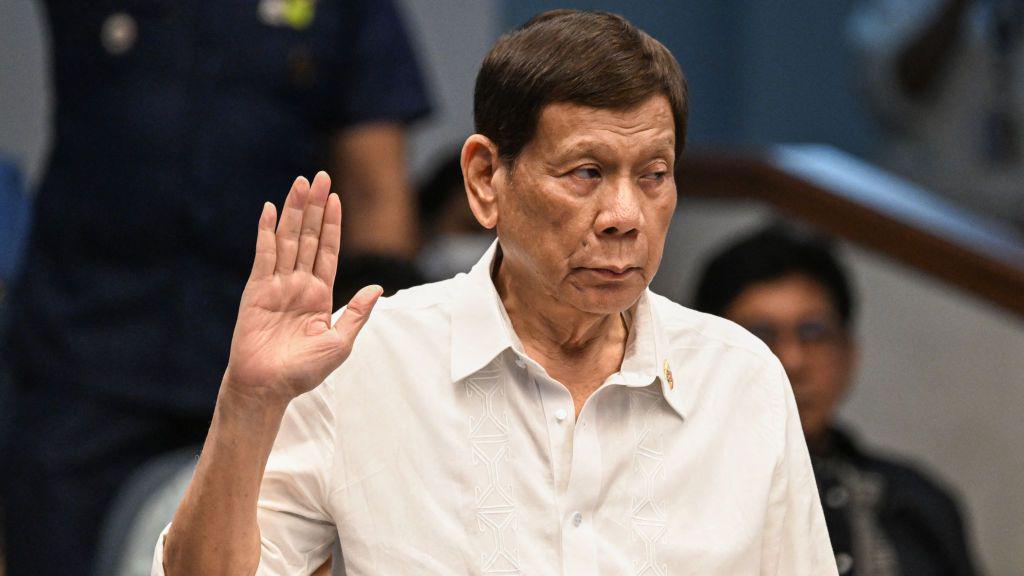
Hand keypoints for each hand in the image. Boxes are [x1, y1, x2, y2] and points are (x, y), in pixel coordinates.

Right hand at [222, 171, 381, 407]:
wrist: (268, 388)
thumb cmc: (303, 371)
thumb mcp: (340, 342)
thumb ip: (357, 314)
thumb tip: (377, 288)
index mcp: (319, 295)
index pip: (327, 251)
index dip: (331, 224)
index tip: (336, 198)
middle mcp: (298, 284)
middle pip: (307, 237)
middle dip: (314, 207)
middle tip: (320, 176)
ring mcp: (276, 285)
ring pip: (287, 240)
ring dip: (293, 211)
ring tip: (300, 183)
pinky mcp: (256, 291)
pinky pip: (263, 256)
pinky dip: (266, 232)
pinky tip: (269, 210)